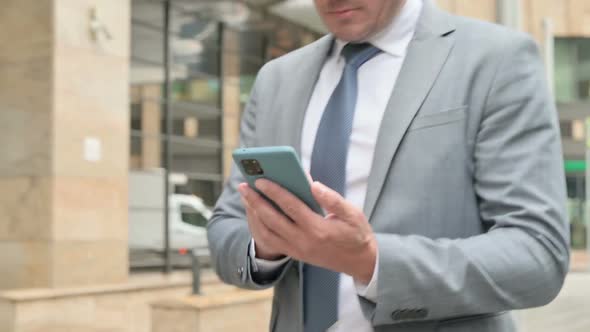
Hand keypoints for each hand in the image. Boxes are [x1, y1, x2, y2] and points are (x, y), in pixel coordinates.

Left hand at [238, 179, 376, 283]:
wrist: (359, 262)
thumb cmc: (356, 234)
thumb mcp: (353, 213)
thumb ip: (332, 198)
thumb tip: (312, 183)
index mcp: (318, 229)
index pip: (291, 207)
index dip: (274, 192)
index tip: (261, 179)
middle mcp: (303, 242)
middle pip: (272, 219)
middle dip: (255, 201)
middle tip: (243, 185)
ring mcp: (296, 250)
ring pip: (266, 232)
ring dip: (252, 214)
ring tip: (246, 196)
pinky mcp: (294, 254)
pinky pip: (269, 242)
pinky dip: (257, 227)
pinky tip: (253, 212)